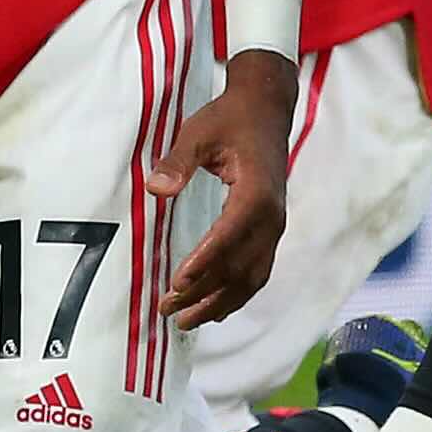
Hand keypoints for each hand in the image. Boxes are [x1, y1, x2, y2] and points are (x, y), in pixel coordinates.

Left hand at [153, 51, 294, 325]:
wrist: (267, 110)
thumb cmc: (230, 119)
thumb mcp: (199, 132)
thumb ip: (177, 161)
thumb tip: (156, 189)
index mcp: (256, 192)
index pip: (230, 236)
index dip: (205, 262)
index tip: (178, 283)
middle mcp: (272, 217)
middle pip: (239, 266)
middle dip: (204, 292)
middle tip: (168, 308)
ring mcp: (275, 226)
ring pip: (251, 277)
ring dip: (220, 302)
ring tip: (186, 321)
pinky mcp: (271, 230)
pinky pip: (258, 270)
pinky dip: (237, 294)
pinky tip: (215, 309)